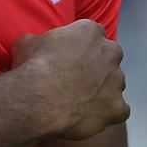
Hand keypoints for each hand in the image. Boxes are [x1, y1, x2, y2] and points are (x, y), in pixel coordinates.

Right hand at [12, 20, 129, 139]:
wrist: (39, 99)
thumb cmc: (32, 66)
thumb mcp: (28, 41)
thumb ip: (42, 40)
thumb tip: (38, 45)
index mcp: (89, 31)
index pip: (93, 33)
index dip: (82, 45)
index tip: (70, 56)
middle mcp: (109, 52)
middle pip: (109, 56)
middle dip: (98, 65)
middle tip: (76, 77)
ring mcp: (117, 81)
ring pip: (114, 84)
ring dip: (102, 90)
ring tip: (78, 100)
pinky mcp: (118, 107)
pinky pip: (118, 110)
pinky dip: (106, 113)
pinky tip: (87, 115)